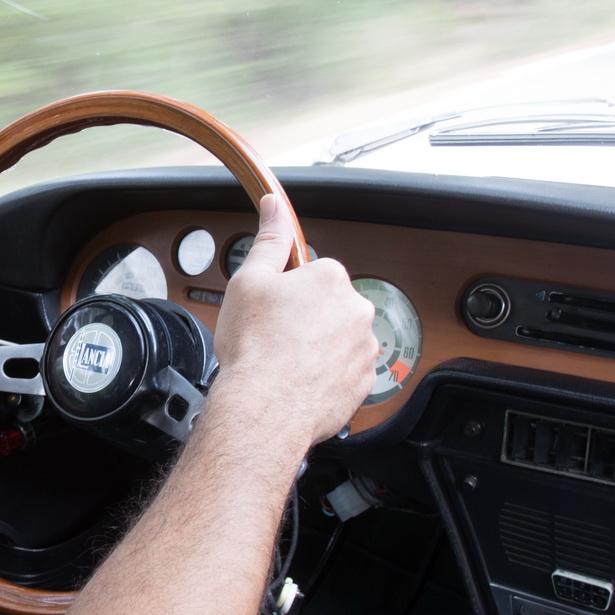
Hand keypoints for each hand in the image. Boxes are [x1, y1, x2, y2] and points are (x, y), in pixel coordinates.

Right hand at [211, 195, 378, 446]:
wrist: (266, 408)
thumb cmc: (255, 347)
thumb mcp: (249, 280)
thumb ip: (269, 239)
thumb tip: (275, 206)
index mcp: (331, 278)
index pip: (314, 273)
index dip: (289, 292)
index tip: (273, 309)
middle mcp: (357, 309)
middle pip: (329, 306)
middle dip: (307, 318)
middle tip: (275, 337)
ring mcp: (365, 347)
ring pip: (339, 339)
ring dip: (319, 347)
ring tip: (287, 363)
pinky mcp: (365, 381)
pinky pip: (346, 370)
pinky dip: (327, 375)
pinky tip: (301, 381)